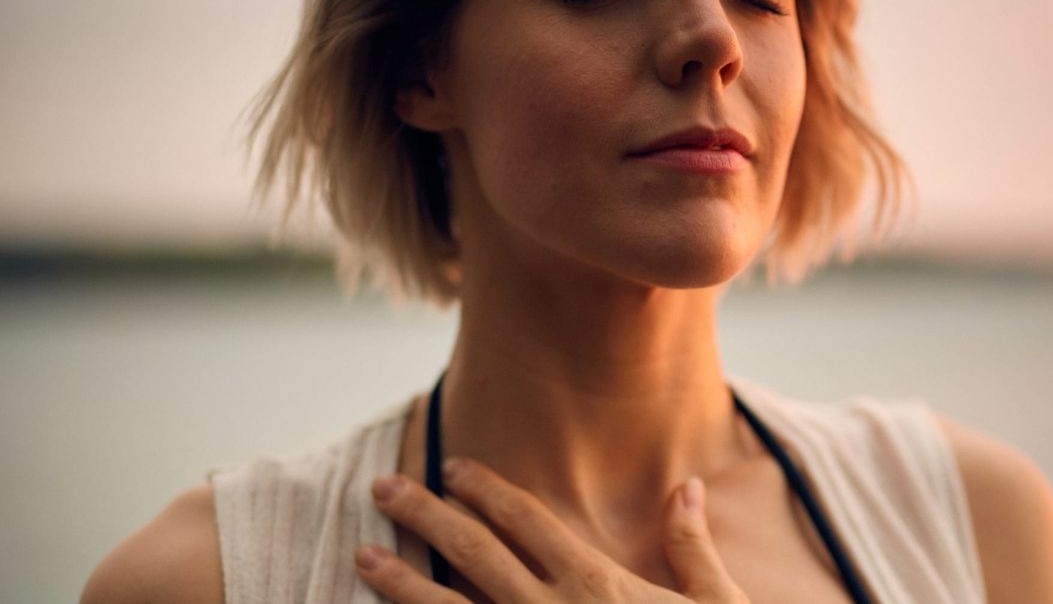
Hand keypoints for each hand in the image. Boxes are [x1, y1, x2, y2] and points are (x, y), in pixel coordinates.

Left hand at [355, 457, 749, 602]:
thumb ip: (692, 546)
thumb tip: (687, 486)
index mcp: (595, 584)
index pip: (526, 519)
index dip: (485, 489)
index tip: (452, 468)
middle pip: (474, 552)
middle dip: (425, 514)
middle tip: (383, 487)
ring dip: (401, 583)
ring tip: (361, 556)